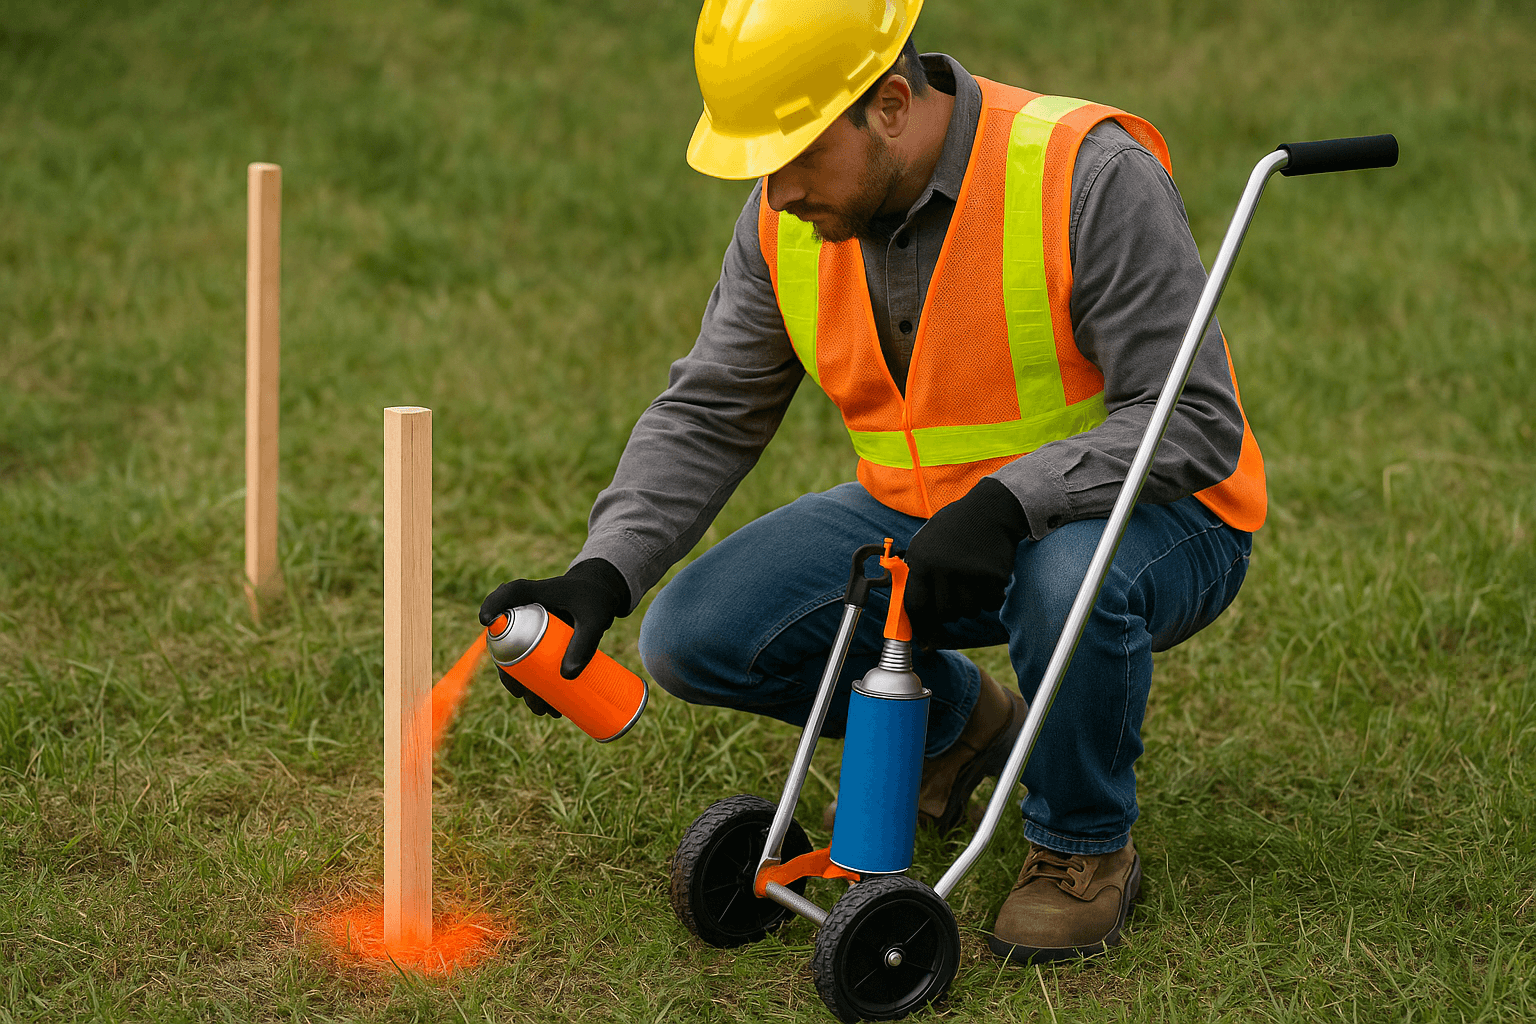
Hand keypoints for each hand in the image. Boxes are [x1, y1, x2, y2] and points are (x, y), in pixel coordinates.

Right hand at [479, 558, 631, 714]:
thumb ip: (584, 643)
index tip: (486, 620)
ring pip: (518, 660)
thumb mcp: (594, 620)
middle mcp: (525, 611)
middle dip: (512, 677)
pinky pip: (532, 664)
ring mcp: (531, 628)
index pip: (506, 595)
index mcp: (533, 594)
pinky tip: (548, 705)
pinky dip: (537, 685)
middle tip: (528, 698)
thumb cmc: (596, 599)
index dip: (492, 605)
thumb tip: (567, 677)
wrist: (604, 595)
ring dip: (525, 688)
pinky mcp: (540, 641)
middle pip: (506, 643)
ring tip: (545, 710)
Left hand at [903, 478, 1030, 647]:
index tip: (927, 625)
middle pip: (944, 613)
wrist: (990, 509)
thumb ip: (917, 573)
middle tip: (956, 598)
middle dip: (950, 612)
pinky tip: (989, 583)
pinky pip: (989, 604)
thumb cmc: (954, 529)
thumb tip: (910, 612)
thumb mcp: (925, 542)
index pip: (915, 604)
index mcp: (922, 560)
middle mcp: (942, 568)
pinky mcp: (992, 575)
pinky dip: (991, 599)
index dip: (921, 619)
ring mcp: (968, 572)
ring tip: (973, 586)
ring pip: (968, 611)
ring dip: (971, 605)